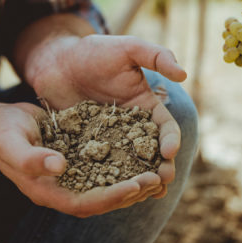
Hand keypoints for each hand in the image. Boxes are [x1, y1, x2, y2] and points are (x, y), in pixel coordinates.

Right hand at [0, 103, 165, 216]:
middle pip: (101, 200)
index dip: (112, 197)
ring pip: (105, 186)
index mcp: (46, 190)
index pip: (84, 204)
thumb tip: (60, 167)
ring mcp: (69, 175)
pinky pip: (102, 168)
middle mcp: (61, 187)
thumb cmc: (2, 132)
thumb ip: (30, 158)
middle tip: (158, 180)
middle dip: (130, 193)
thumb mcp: (11, 142)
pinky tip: (140, 155)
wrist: (0, 122)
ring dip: (131, 183)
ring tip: (157, 173)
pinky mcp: (75, 160)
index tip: (137, 185)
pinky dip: (122, 166)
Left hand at [25, 35, 185, 199]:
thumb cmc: (93, 52)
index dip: (170, 140)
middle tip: (160, 183)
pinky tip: (108, 190)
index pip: (164, 127)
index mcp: (145, 105)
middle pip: (150, 151)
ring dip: (137, 178)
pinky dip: (107, 176)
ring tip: (141, 194)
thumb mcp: (127, 48)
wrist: (58, 62)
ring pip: (128, 162)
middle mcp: (130, 125)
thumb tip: (183, 73)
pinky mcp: (88, 144)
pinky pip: (100, 162)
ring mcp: (109, 137)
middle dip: (158, 168)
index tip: (168, 152)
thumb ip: (155, 55)